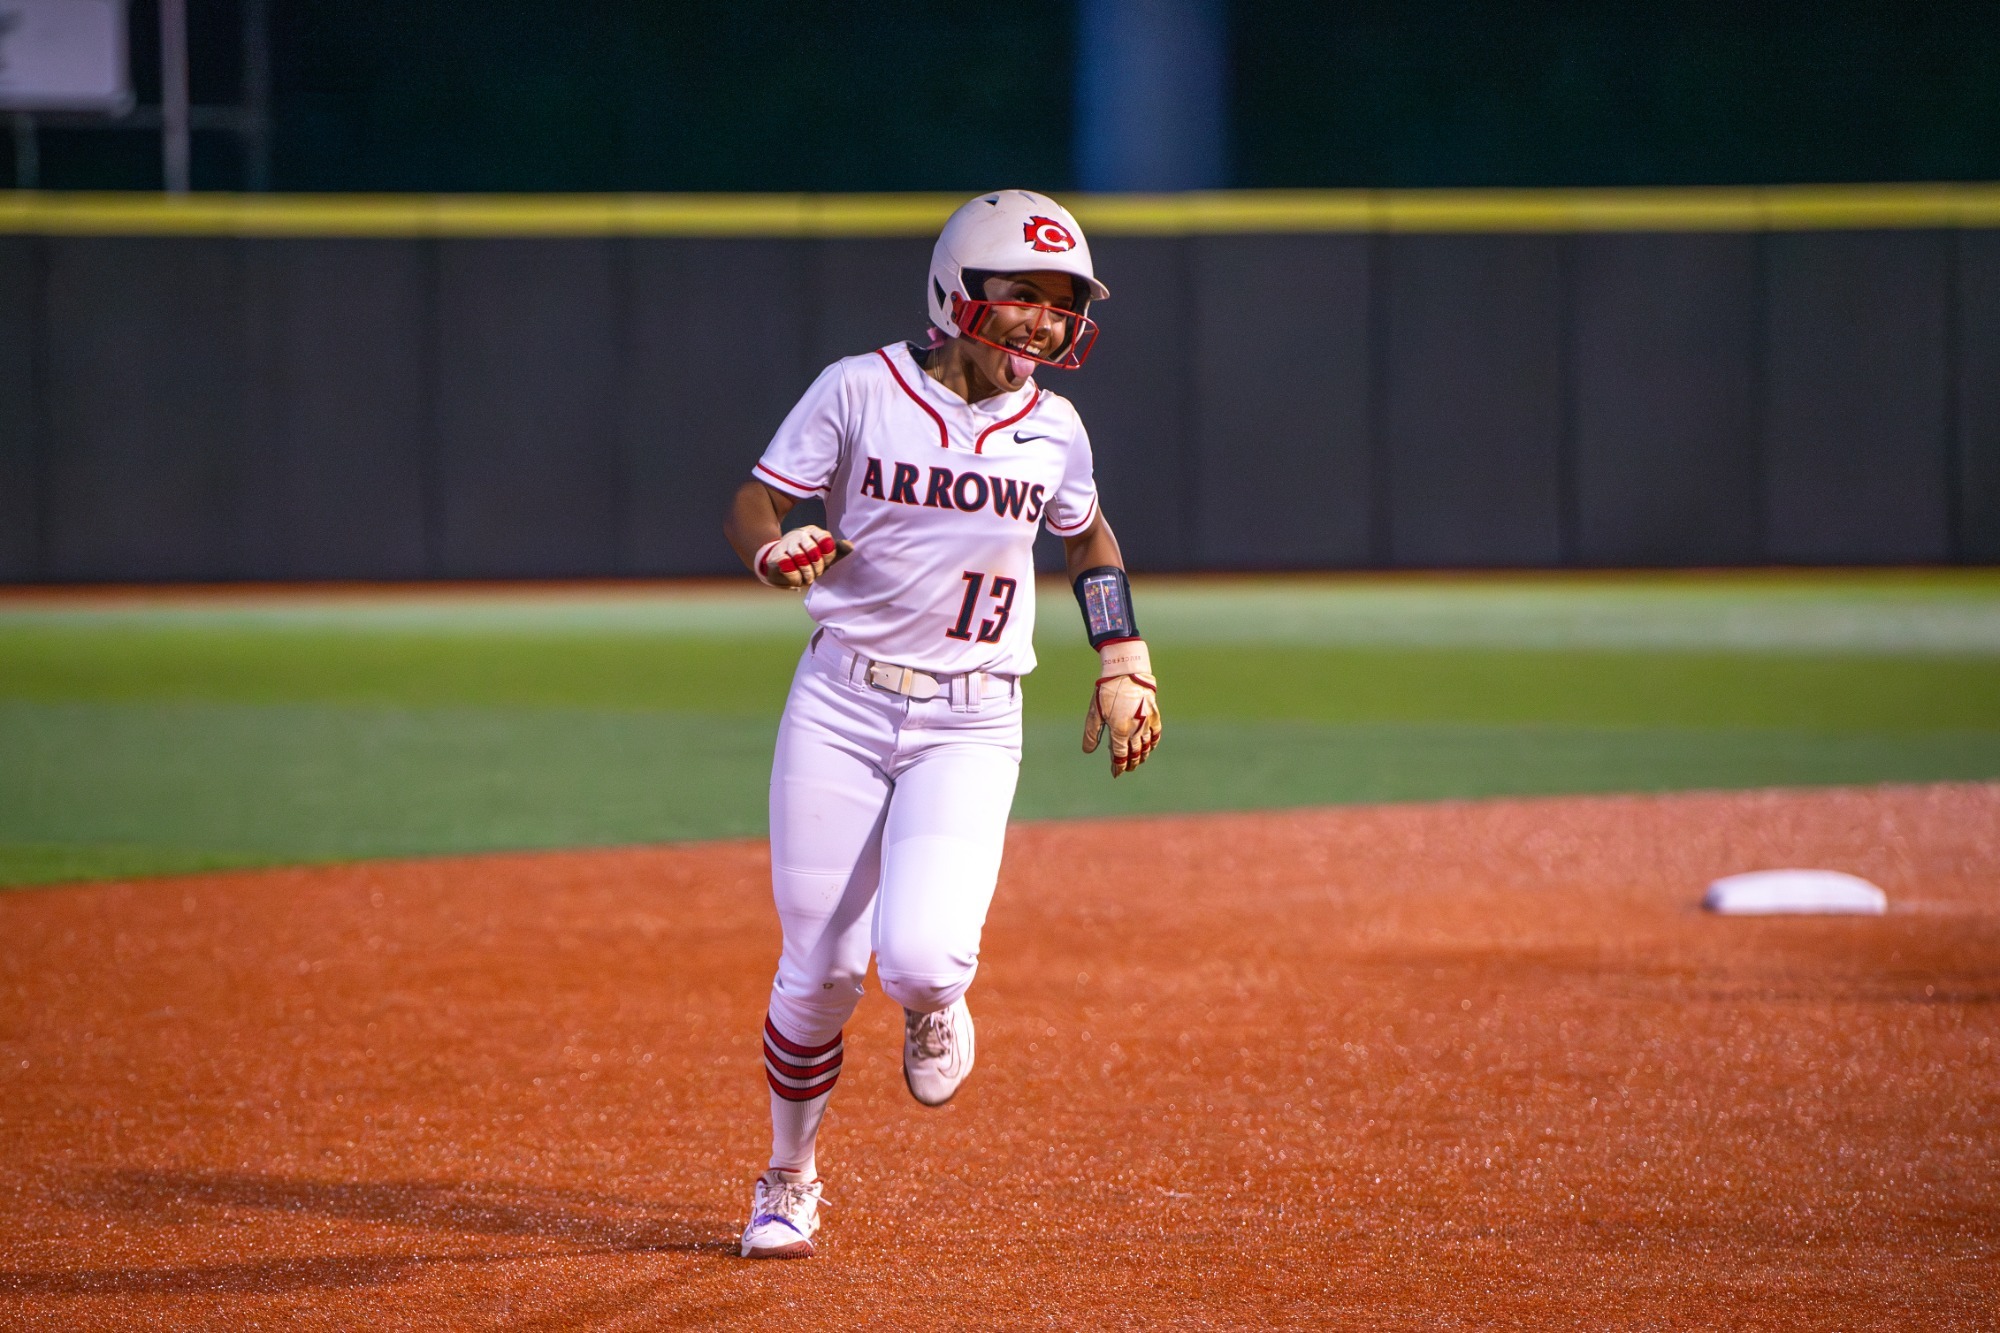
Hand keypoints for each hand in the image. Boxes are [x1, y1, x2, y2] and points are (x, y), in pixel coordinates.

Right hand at [753, 527, 850, 589]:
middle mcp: (799, 534)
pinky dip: (795, 578)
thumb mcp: (823, 555)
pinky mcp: (776, 556)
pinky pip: (788, 567)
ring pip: (800, 558)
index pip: (826, 540)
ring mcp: (786, 543)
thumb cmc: (807, 559)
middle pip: (813, 550)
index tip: (827, 563)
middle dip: (818, 567)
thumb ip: (837, 551)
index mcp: (813, 531)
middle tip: (817, 574)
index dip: (828, 556)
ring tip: (808, 578)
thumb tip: (851, 546)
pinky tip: (797, 580)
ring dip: (807, 574)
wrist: (780, 564)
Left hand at [1082, 639, 1160, 776]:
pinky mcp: (1154, 713)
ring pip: (1146, 745)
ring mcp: (1146, 722)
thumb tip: (1088, 750)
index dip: (1118, 766)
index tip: (1116, 773)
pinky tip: (1151, 745)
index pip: (1120, 755)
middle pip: (1135, 753)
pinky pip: (1155, 733)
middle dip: (1131, 763)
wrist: (1126, 670)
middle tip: (1127, 768)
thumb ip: (1091, 733)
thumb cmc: (1107, 690)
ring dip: (1142, 755)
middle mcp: (1135, 729)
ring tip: (1139, 760)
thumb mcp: (1095, 712)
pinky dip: (1153, 742)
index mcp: (1119, 730)